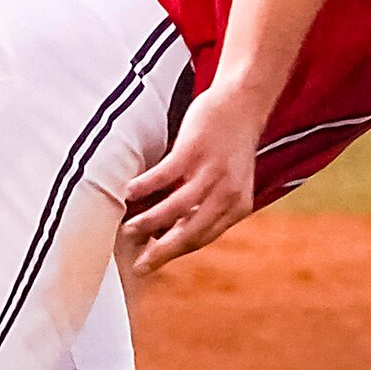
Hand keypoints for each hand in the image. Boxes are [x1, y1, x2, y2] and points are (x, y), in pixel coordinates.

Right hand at [121, 87, 263, 276]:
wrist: (242, 104)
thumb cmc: (229, 145)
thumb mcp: (228, 181)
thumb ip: (208, 205)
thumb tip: (172, 229)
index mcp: (237, 206)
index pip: (202, 238)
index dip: (174, 252)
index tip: (151, 262)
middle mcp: (227, 193)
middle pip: (190, 232)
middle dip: (161, 251)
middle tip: (139, 265)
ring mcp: (211, 172)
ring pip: (176, 208)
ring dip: (149, 222)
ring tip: (128, 229)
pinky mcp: (194, 150)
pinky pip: (164, 175)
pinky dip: (145, 187)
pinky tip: (128, 192)